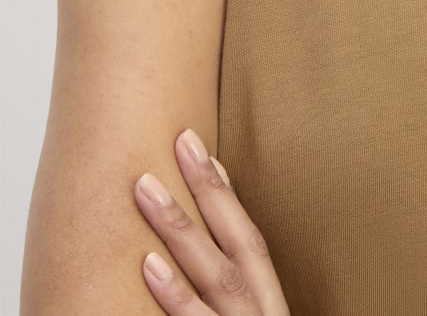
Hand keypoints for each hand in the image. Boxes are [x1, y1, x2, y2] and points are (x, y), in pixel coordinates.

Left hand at [133, 129, 290, 314]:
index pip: (250, 241)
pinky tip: (149, 264)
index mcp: (269, 307)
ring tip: (145, 186)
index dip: (227, 195)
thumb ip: (227, 299)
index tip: (202, 151)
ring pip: (219, 276)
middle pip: (240, 243)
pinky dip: (176, 294)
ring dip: (181, 228)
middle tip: (181, 140)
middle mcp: (263, 315)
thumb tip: (193, 244)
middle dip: (210, 190)